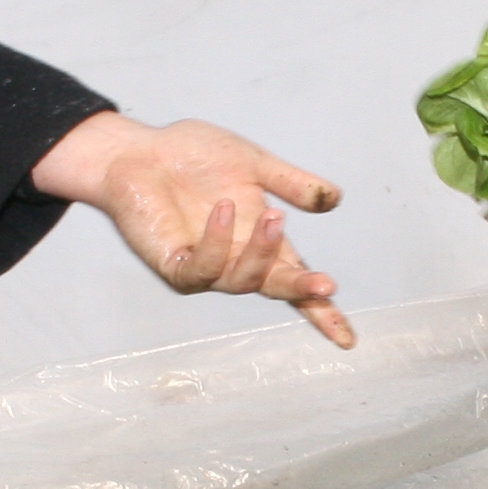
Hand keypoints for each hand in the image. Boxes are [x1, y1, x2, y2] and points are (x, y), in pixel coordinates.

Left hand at [32, 112, 355, 349]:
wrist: (140, 149)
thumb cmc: (192, 157)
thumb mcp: (253, 163)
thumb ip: (291, 183)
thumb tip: (333, 200)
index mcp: (259, 242)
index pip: (295, 281)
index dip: (321, 311)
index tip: (348, 340)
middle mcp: (234, 261)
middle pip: (275, 288)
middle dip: (300, 290)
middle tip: (326, 284)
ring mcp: (204, 267)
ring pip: (241, 280)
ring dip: (262, 253)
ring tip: (273, 215)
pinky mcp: (173, 264)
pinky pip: (201, 268)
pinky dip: (216, 243)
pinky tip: (223, 210)